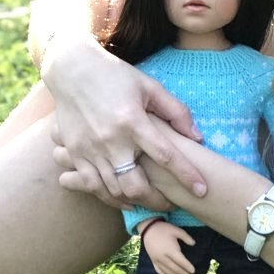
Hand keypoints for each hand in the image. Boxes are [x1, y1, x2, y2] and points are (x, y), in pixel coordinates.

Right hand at [43, 38, 206, 206]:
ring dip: (137, 202)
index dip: (186, 175)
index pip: (166, 155)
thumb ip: (176, 112)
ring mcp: (90, 149)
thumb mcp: (151, 87)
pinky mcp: (75, 153)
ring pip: (114, 191)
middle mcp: (111, 139)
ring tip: (153, 202)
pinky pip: (92, 186)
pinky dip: (110, 197)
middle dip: (158, 201)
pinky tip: (125, 199)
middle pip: (136, 185)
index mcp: (133, 121)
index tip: (202, 190)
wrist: (72, 70)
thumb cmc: (117, 76)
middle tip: (173, 203)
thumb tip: (197, 138)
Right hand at [140, 221, 196, 273]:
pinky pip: (157, 269)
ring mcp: (156, 259)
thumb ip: (186, 237)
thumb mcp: (177, 230)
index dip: (187, 267)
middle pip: (174, 268)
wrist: (148, 228)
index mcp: (171, 250)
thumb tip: (193, 243)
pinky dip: (162, 273)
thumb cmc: (164, 229)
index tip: (193, 271)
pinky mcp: (152, 259)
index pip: (181, 261)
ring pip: (166, 270)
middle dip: (182, 272)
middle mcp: (163, 257)